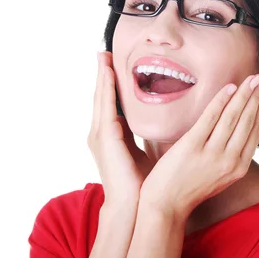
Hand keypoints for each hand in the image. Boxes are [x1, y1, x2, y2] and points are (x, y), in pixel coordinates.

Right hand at [87, 51, 153, 204]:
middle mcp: (101, 132)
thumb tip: (158, 124)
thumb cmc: (139, 183)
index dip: (111, 83)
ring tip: (103, 56)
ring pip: (101, 97)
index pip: (110, 102)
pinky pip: (106, 106)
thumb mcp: (140, 153)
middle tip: (104, 52)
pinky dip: (107, 88)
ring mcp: (100, 135)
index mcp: (110, 135)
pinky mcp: (105, 138)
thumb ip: (142, 137)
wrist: (131, 205)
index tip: (113, 65)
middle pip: (102, 95)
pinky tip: (109, 73)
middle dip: (103, 73)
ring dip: (102, 75)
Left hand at [139, 72, 258, 217]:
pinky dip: (221, 100)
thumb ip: (241, 154)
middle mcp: (229, 161)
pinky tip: (229, 88)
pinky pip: (210, 117)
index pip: (255, 131)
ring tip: (251, 78)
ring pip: (233, 117)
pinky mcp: (192, 146)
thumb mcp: (224, 176)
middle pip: (247, 121)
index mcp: (239, 167)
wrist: (166, 205)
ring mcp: (211, 154)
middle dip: (256, 96)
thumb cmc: (192, 188)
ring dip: (243, 94)